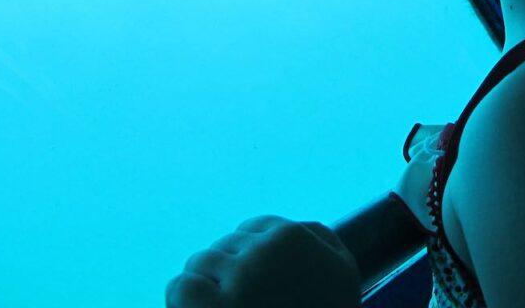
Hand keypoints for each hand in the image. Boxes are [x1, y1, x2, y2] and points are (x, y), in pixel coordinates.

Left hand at [166, 217, 360, 307]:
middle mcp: (264, 251)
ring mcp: (239, 279)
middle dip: (227, 271)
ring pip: (199, 262)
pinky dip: (182, 301)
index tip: (255, 282)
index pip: (252, 228)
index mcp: (292, 238)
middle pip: (224, 245)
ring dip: (205, 285)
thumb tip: (297, 224)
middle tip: (239, 303)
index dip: (249, 256)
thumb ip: (320, 239)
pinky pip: (181, 287)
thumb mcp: (343, 271)